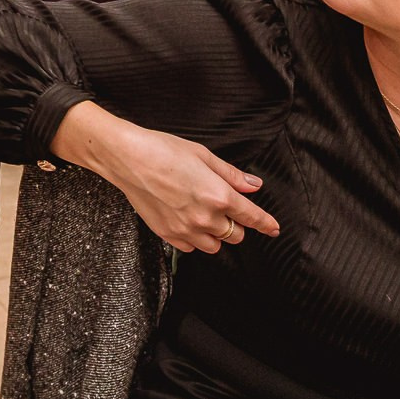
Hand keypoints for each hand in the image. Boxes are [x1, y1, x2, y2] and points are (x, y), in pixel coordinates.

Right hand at [54, 102, 278, 254]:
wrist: (126, 158)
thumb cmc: (162, 150)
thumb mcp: (202, 155)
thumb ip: (231, 175)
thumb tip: (253, 186)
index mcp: (218, 195)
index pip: (252, 217)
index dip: (266, 224)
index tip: (273, 229)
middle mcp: (205, 217)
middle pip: (236, 235)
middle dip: (235, 224)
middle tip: (223, 208)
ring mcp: (186, 229)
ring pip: (215, 246)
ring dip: (215, 234)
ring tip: (202, 215)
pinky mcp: (168, 235)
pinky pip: (192, 248)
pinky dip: (194, 238)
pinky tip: (185, 220)